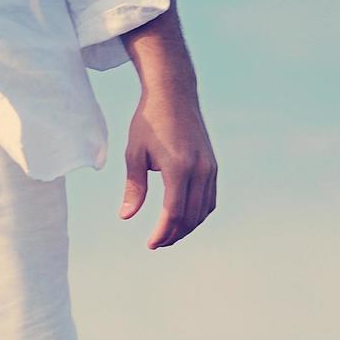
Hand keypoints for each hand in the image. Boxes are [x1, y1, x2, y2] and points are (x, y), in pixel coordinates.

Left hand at [120, 85, 219, 248]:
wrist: (174, 95)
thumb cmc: (149, 122)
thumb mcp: (134, 153)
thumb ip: (134, 187)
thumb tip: (126, 216)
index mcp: (178, 167)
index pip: (173, 212)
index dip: (162, 232)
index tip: (150, 244)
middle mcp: (200, 169)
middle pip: (190, 216)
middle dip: (174, 234)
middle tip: (156, 244)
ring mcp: (210, 168)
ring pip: (203, 210)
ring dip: (187, 227)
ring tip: (168, 235)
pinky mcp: (213, 165)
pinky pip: (210, 199)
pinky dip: (198, 214)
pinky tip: (183, 219)